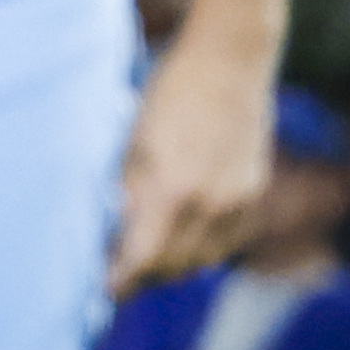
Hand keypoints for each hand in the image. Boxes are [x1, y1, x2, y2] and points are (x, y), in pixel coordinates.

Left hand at [108, 21, 274, 294]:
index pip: (141, 260)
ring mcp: (237, 202)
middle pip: (171, 267)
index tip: (96, 290)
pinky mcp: (253, 194)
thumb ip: (120, 188)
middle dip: (139, 278)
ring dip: (169, 267)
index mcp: (171, 190)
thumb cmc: (167, 89)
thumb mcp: (131, 137)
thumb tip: (100, 232)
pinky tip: (176, 237)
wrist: (230, 59)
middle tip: (110, 277)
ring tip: (139, 261)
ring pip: (200, 260)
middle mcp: (210, 205)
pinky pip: (224, 241)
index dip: (118, 280)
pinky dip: (198, 248)